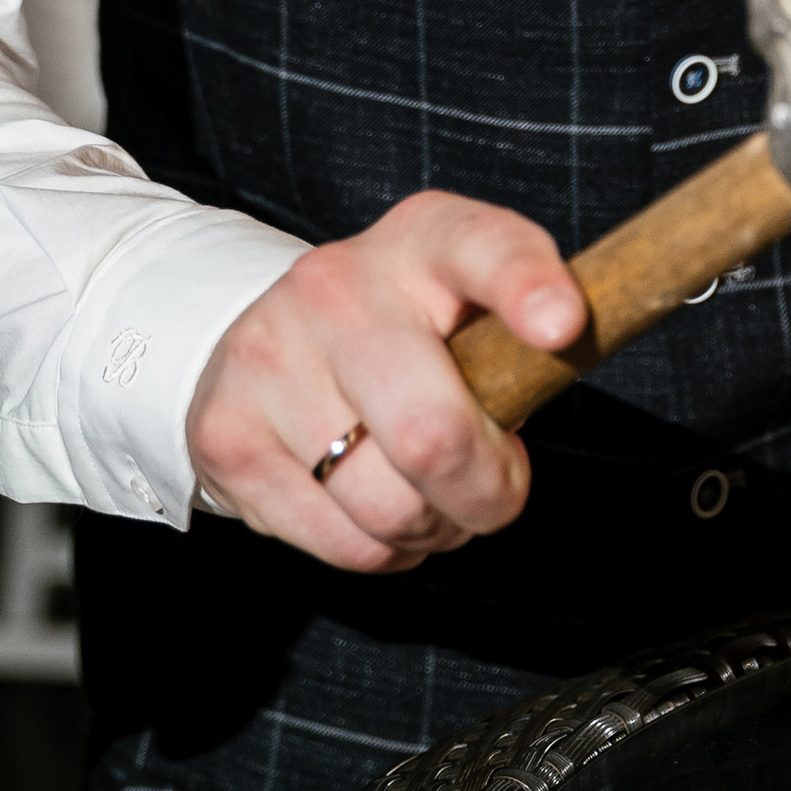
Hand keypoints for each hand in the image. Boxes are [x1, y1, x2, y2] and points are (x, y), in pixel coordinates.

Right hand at [186, 190, 587, 571]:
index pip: (483, 247)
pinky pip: (343, 543)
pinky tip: (374, 507)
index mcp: (423, 240)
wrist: (268, 337)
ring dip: (433, 529)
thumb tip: (565, 366)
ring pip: (389, 507)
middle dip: (489, 493)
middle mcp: (335, 286)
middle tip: (495, 489)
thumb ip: (528, 343)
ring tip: (428, 495)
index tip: (561, 326)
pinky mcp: (226, 434)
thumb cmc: (409, 334)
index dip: (526, 286)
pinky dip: (382, 549)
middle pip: (433, 433)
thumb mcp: (472, 308)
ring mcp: (269, 358)